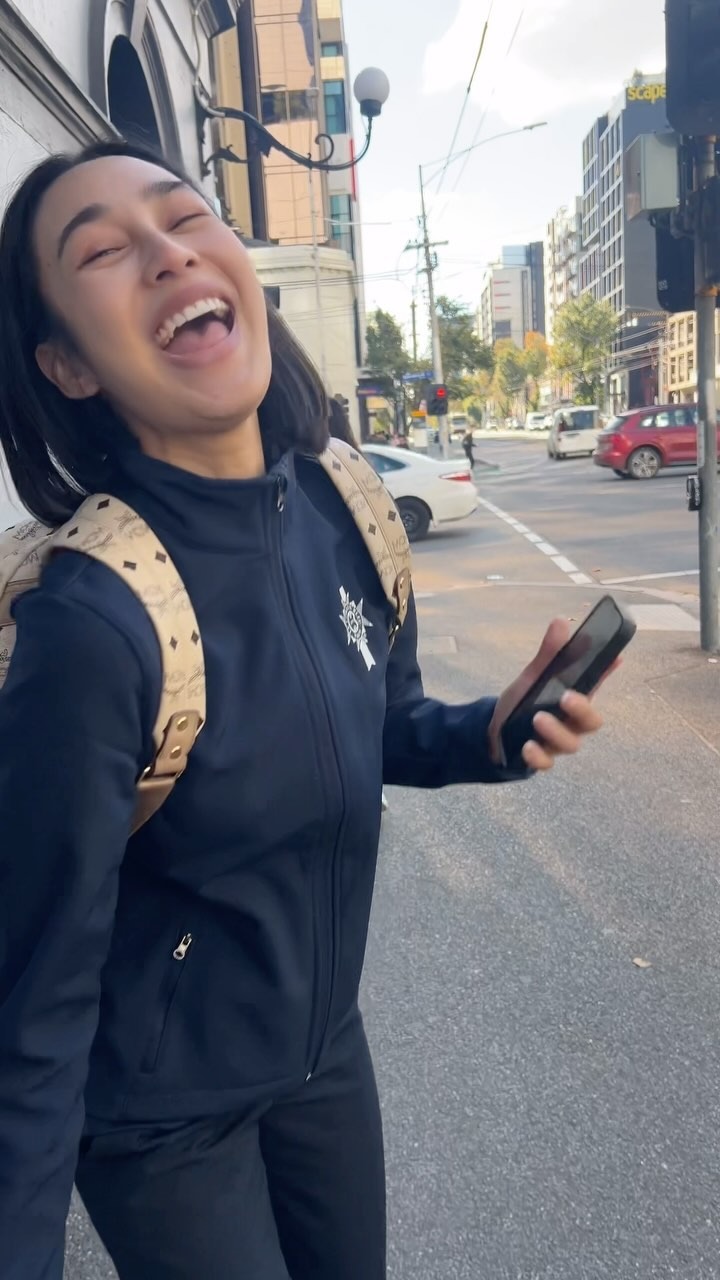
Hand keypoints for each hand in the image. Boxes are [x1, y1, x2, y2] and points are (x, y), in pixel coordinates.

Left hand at [488, 617, 617, 772]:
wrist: (495, 730)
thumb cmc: (524, 701)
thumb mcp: (533, 676)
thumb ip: (548, 654)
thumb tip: (560, 621)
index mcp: (574, 699)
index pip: (595, 684)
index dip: (607, 672)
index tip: (616, 656)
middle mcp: (571, 723)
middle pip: (591, 722)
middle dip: (582, 710)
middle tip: (566, 697)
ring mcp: (557, 743)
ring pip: (570, 744)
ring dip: (556, 731)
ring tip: (537, 718)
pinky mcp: (540, 758)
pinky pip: (546, 763)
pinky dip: (538, 756)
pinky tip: (527, 746)